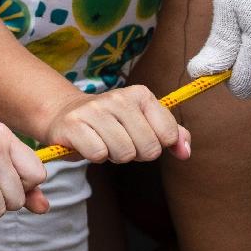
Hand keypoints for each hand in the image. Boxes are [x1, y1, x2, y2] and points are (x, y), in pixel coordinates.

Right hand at [40, 86, 189, 164]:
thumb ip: (171, 134)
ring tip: (104, 141)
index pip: (168, 134)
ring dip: (114, 156)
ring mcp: (93, 110)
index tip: (141, 136)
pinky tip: (88, 144)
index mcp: (140, 94)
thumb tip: (185, 152)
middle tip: (119, 141)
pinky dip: (95, 156)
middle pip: (148, 148)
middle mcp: (117, 97)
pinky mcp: (73, 125)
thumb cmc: (111, 123)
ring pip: (124, 153)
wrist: (64, 114)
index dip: (156, 143)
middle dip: (136, 153)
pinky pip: (98, 154)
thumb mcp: (144, 122)